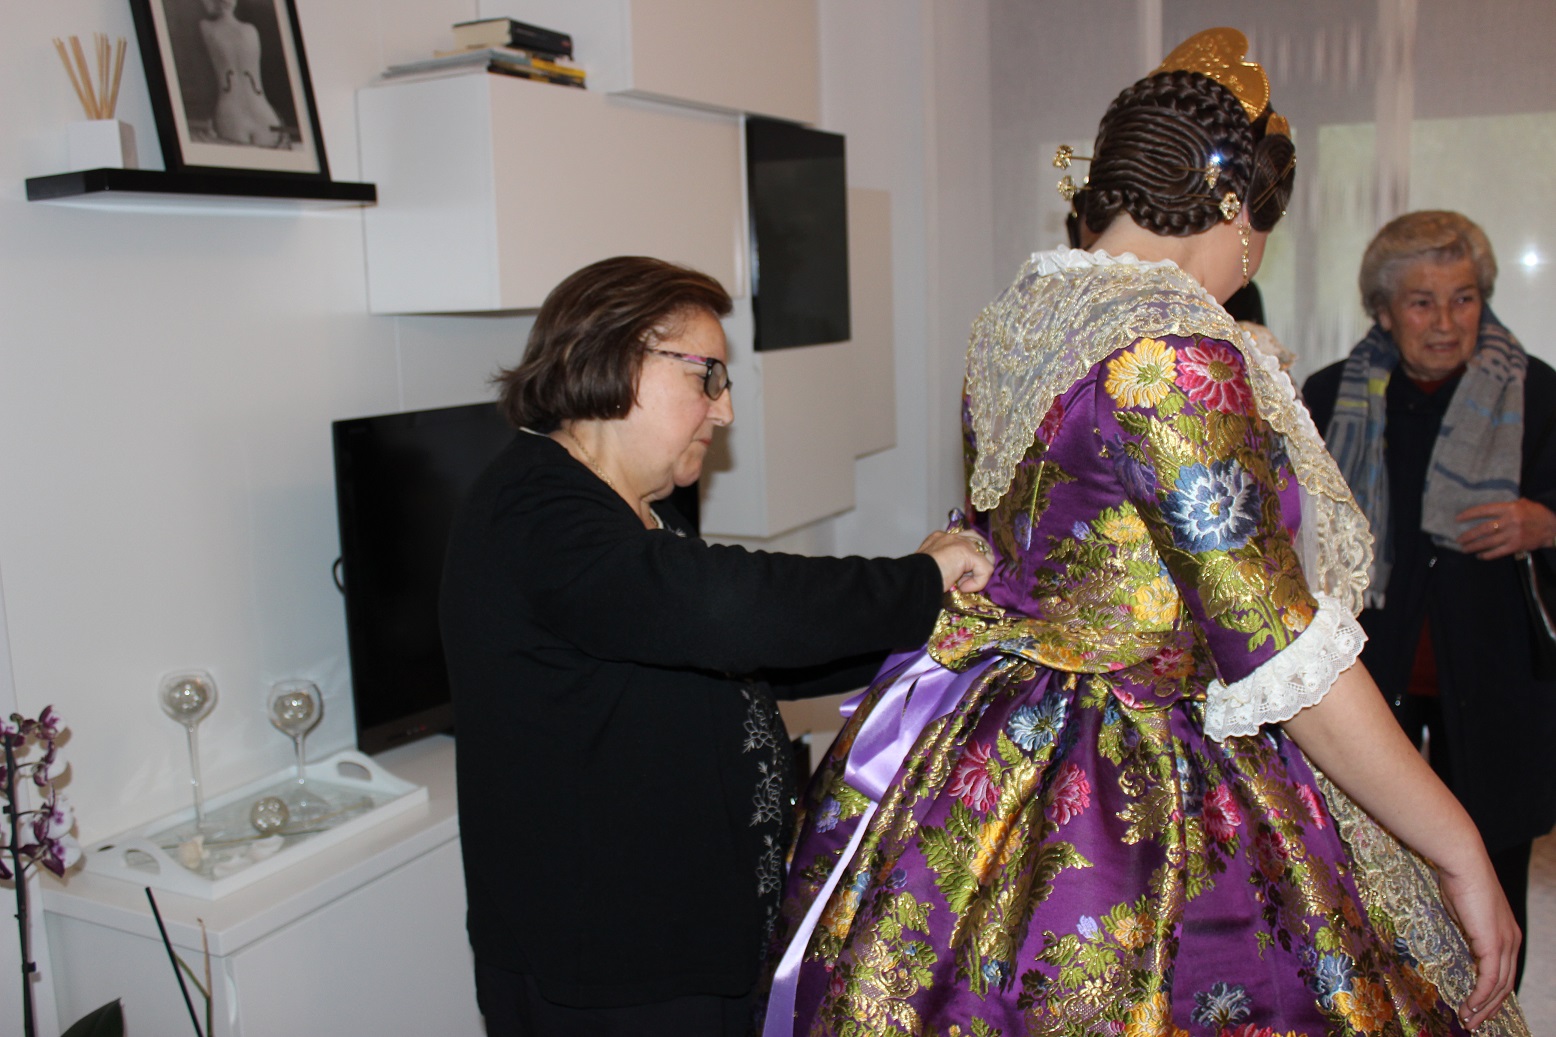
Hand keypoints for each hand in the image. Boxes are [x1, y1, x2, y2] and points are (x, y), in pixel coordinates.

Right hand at [916, 530, 993, 592]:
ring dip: (979, 573)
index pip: (962, 540)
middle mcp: (950, 536)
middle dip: (981, 560)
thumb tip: (957, 579)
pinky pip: (985, 569)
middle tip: (969, 580)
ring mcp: (960, 542)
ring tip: (965, 585)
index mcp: (938, 538)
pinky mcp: (968, 553)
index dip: (968, 559)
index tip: (960, 577)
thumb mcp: (929, 568)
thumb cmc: (916, 578)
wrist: (912, 579)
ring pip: (986, 554)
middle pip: (979, 541)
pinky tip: (963, 588)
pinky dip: (978, 582)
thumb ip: (943, 566)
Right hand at [1437, 856, 1519, 1027]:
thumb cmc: (1458, 880)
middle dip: (1490, 1007)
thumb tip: (1460, 942)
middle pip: (1506, 984)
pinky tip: (1469, 1006)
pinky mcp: (1492, 944)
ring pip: (1500, 986)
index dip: (1492, 992)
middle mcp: (1512, 941)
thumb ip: (1466, 931)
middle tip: (1473, 1022)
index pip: (1504, 971)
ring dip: (1483, 1007)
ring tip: (1468, 1020)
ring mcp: (1505, 943)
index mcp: (1507, 933)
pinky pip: (1489, 979)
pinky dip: (1480, 997)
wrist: (1463, 863)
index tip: (1476, 1005)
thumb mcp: (1463, 912)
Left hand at [1455, 498, 1555, 558]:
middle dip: (1469, 535)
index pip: (1484, 511)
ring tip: (1464, 548)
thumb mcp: (1522, 503)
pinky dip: (1487, 555)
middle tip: (1458, 539)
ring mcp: (1513, 535)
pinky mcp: (1517, 546)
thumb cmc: (1536, 513)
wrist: (1554, 526)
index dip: (1469, 514)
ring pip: (1488, 542)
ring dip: (1474, 546)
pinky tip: (1479, 555)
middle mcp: (1510, 521)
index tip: (1458, 519)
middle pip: (1484, 529)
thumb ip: (1506, 506)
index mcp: (1509, 509)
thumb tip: (1488, 508)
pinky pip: (1498, 552)